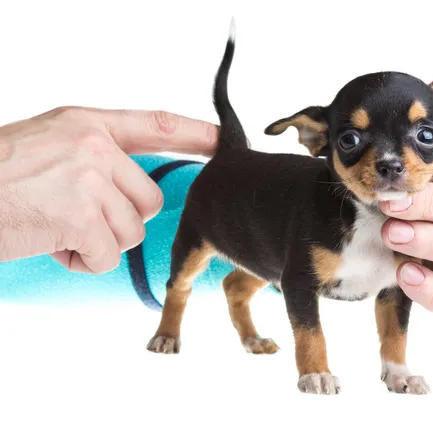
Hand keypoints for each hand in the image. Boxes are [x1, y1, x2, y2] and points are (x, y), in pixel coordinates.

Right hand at [0, 106, 218, 272]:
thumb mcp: (48, 146)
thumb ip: (95, 157)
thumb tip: (134, 189)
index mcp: (87, 124)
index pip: (156, 125)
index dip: (195, 134)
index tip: (223, 142)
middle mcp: (93, 146)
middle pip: (148, 201)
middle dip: (121, 221)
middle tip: (79, 218)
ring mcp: (87, 179)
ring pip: (131, 232)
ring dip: (98, 242)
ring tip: (57, 228)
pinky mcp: (79, 216)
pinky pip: (107, 256)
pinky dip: (83, 262)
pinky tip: (52, 243)